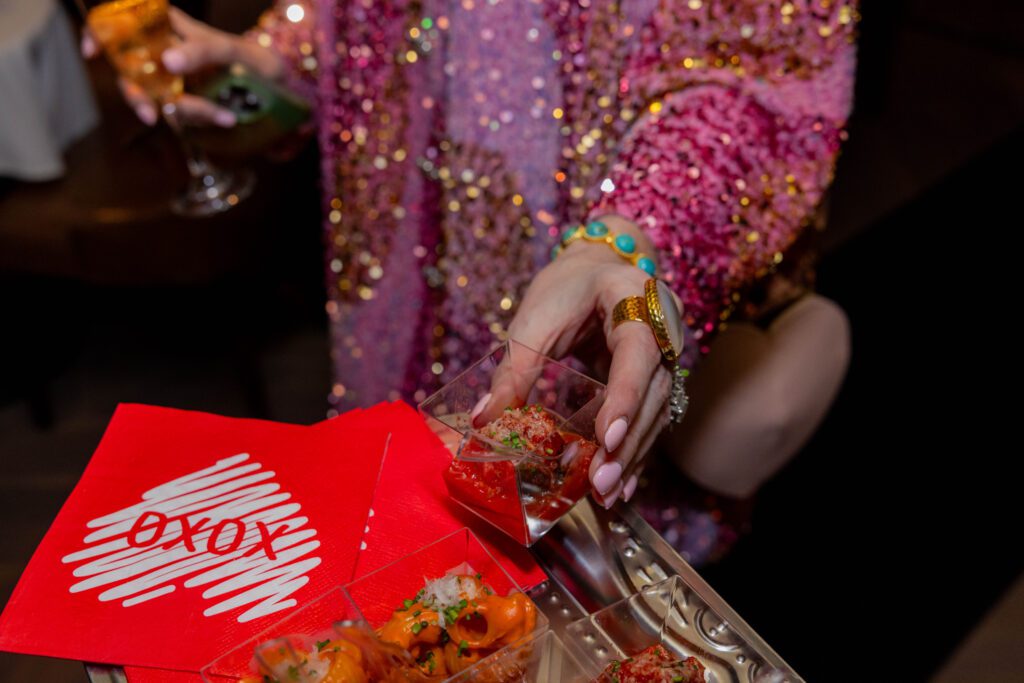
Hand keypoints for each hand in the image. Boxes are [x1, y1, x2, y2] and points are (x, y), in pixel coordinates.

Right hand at [82, 8, 281, 126]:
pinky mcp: (191, 106)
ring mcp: (177, 82)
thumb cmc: (259, 60)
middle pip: (131, 71)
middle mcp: (167, 54)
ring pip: (157, 99)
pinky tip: (228, 119)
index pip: (126, 24)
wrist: (286, 89)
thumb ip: (202, 50)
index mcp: (172, 28)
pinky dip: (202, 120)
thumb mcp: (235, 49)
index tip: (92, 50)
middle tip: (150, 115)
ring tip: (223, 116)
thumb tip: (166, 62)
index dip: (101, 33)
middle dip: (137, 95)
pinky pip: (183, 116)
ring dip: (184, 112)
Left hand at [502, 216, 672, 507]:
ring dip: (630, 457)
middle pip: (653, 394)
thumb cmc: (564, 288)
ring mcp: (667, 358)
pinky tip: (619, 489)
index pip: (637, 353)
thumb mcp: (534, 320)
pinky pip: (649, 420)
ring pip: (656, 413)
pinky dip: (633, 453)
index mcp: (635, 299)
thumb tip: (483, 420)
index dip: (624, 396)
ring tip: (604, 495)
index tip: (607, 438)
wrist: (596, 269)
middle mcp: (664, 331)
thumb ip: (515, 370)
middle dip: (626, 443)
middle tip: (599, 484)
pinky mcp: (655, 382)